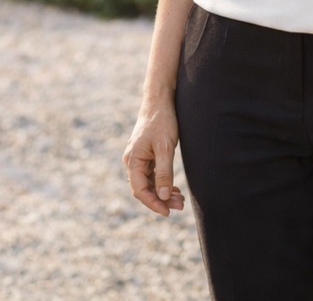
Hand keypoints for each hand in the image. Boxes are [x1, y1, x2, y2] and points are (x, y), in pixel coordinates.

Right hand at [122, 101, 186, 216]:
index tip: (168, 212)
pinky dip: (162, 183)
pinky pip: (152, 175)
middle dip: (160, 200)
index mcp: (133, 160)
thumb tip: (162, 196)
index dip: (153, 203)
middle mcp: (132, 161)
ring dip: (163, 193)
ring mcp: (139, 159)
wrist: (160, 101)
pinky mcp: (146, 156)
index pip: (140, 190)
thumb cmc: (162, 122)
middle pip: (144, 189)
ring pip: (149, 183)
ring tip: (180, 200)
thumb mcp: (165, 148)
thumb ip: (164, 172)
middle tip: (180, 206)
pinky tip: (174, 189)